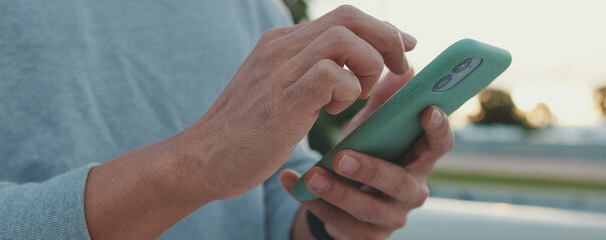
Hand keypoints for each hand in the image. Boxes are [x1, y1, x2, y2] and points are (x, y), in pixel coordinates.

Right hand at [179, 5, 416, 199]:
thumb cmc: (245, 131)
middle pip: (349, 18)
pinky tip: (335, 112)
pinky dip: (348, 90)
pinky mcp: (283, 100)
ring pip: (345, 40)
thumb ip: (307, 73)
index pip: (343, 16)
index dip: (381, 28)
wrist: (202, 157)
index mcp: (281, 43)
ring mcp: (280, 71)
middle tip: (400, 67)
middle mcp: (280, 48)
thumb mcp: (276, 89)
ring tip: (358, 95)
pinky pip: (332, 75)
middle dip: (386, 39)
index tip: (403, 48)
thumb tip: (350, 69)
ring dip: (368, 67)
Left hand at [279, 70, 454, 238]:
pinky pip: (338, 222)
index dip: (438, 129)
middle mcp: (411, 191)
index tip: (426, 109)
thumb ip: (386, 100)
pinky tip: (291, 183)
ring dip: (337, 192)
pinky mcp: (363, 235)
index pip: (440, 146)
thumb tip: (403, 68)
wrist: (345, 200)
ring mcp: (389, 217)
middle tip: (342, 156)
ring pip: (367, 208)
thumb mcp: (374, 126)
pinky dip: (311, 203)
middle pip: (399, 183)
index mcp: (419, 160)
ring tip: (312, 175)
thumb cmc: (367, 153)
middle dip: (371, 170)